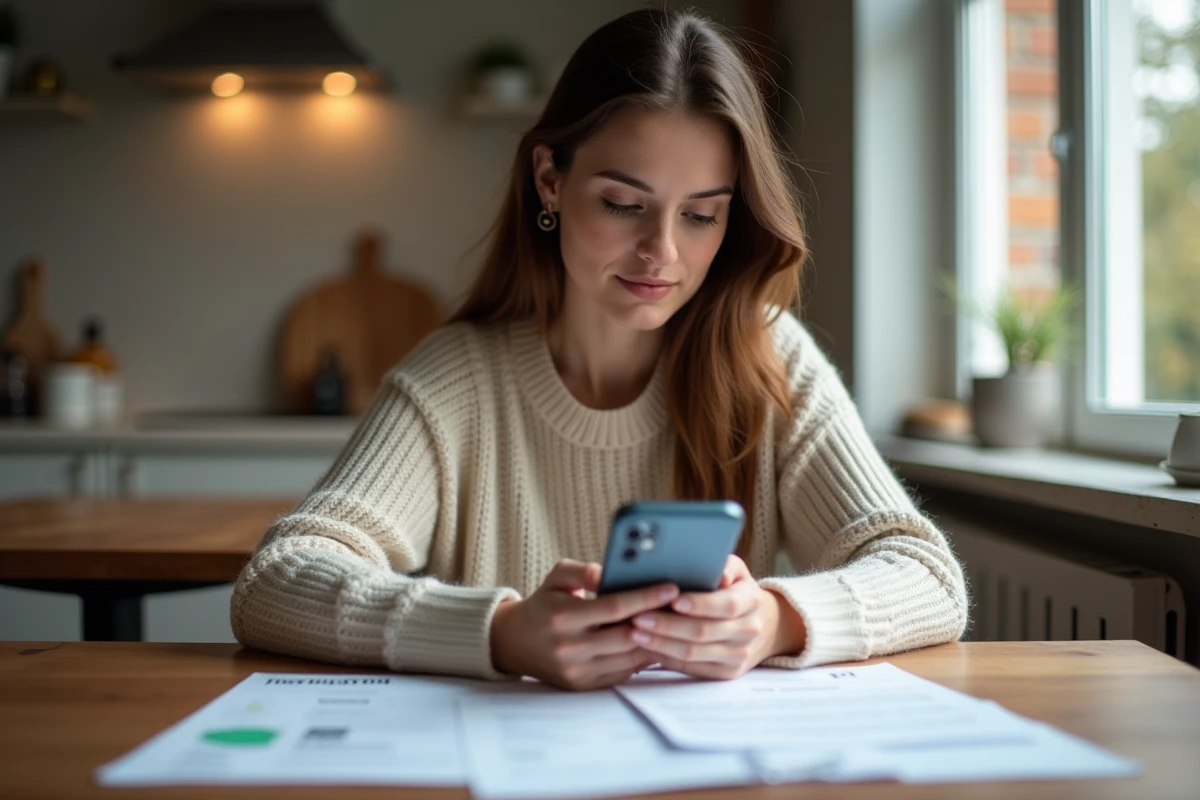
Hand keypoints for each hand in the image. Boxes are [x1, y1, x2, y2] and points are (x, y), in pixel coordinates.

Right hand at [489, 558, 678, 690]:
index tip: (671, 587)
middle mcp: (570, 648)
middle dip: (659, 620)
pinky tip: (658, 642)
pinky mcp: (584, 686)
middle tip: (685, 606)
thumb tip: (609, 571)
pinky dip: (642, 658)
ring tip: (678, 623)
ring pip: (629, 658)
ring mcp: (578, 671)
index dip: (645, 597)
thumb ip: (583, 571)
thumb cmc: (545, 603)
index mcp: (563, 617)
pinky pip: (623, 673)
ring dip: (656, 641)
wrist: (516, 643)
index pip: (613, 607)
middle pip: (627, 636)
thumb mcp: (557, 578)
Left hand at [627, 555, 806, 679]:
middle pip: (704, 632)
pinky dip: (666, 657)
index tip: (673, 600)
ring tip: (635, 632)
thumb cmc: (735, 589)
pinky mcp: (725, 672)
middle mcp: (748, 630)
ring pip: (693, 653)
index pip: (727, 604)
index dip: (700, 604)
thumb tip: (719, 574)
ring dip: (661, 643)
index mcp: (752, 600)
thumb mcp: (736, 570)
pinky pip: (690, 668)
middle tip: (638, 616)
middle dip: (667, 625)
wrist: (761, 625)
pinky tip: (646, 647)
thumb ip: (725, 566)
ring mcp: (738, 655)